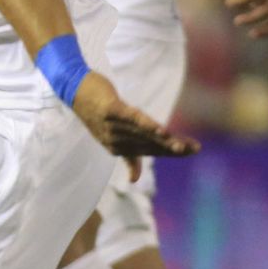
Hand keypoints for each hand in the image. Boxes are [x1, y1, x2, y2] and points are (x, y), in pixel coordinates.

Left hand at [71, 72, 199, 179]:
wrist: (73, 89)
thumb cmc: (96, 112)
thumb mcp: (112, 134)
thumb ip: (126, 155)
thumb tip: (134, 180)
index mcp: (119, 146)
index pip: (151, 150)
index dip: (171, 151)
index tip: (194, 149)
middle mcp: (115, 140)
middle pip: (149, 143)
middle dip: (172, 147)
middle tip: (194, 149)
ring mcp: (111, 125)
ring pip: (142, 133)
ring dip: (161, 138)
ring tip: (179, 144)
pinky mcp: (109, 109)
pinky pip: (130, 118)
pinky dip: (145, 124)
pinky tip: (159, 128)